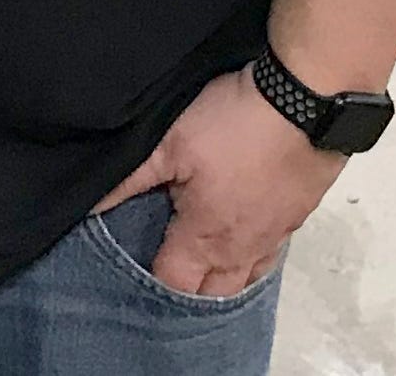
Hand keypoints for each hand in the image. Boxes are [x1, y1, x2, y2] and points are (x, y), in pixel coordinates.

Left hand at [92, 68, 344, 296]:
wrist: (309, 102)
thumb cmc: (233, 124)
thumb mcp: (170, 143)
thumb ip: (129, 180)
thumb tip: (87, 208)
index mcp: (206, 238)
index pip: (173, 283)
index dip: (150, 279)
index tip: (133, 263)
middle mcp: (242, 248)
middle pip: (214, 293)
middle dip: (191, 290)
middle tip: (169, 266)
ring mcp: (275, 235)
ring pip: (247, 277)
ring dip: (225, 277)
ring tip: (204, 260)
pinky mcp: (298, 216)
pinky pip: (271, 252)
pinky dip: (252, 253)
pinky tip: (243, 233)